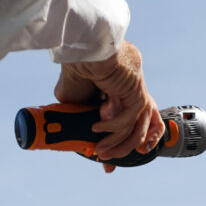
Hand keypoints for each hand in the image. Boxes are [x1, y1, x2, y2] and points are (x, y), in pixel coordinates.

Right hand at [54, 42, 163, 161]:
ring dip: (117, 144)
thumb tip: (67, 127)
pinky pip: (128, 119)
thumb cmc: (76, 63)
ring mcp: (137, 90)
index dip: (123, 140)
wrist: (81, 45)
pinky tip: (97, 128)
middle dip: (123, 147)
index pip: (130, 118)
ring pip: (135, 127)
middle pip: (138, 126)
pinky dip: (113, 128)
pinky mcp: (137, 91)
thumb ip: (76, 110)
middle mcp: (133, 89)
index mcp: (122, 87)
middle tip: (106, 160)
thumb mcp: (73, 94)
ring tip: (100, 151)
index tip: (108, 157)